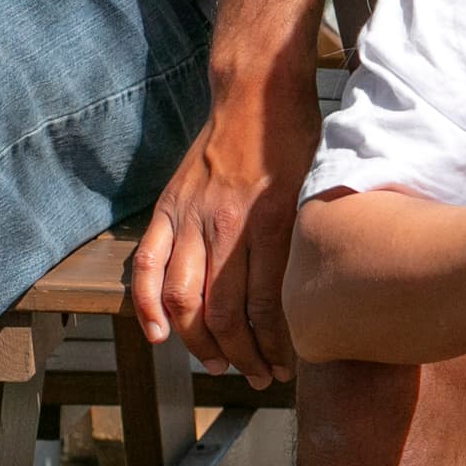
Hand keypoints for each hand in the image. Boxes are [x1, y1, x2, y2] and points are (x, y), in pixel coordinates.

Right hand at [130, 65, 320, 381]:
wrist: (256, 90)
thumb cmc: (297, 140)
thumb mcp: (319, 189)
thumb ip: (309, 240)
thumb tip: (319, 295)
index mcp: (273, 220)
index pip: (266, 303)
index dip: (273, 346)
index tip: (284, 368)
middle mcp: (228, 222)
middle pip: (225, 310)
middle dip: (241, 354)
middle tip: (255, 375)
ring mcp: (192, 215)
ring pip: (183, 297)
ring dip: (198, 340)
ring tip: (218, 362)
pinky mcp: (168, 207)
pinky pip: (147, 264)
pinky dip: (146, 305)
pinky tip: (160, 334)